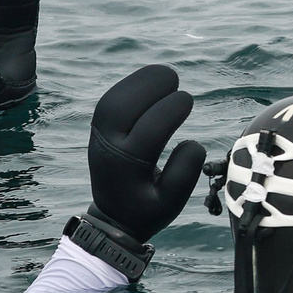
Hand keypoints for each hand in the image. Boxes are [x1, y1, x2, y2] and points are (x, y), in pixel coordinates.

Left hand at [85, 65, 204, 246]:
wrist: (113, 217)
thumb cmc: (147, 209)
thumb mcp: (172, 203)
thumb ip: (185, 173)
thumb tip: (193, 141)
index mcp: (127, 167)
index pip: (150, 128)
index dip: (172, 109)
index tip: (189, 100)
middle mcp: (108, 148)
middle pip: (121, 107)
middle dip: (148, 86)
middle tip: (175, 79)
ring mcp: (99, 137)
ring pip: (112, 99)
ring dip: (138, 81)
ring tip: (165, 76)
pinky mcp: (99, 129)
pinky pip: (111, 99)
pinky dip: (131, 86)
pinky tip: (151, 82)